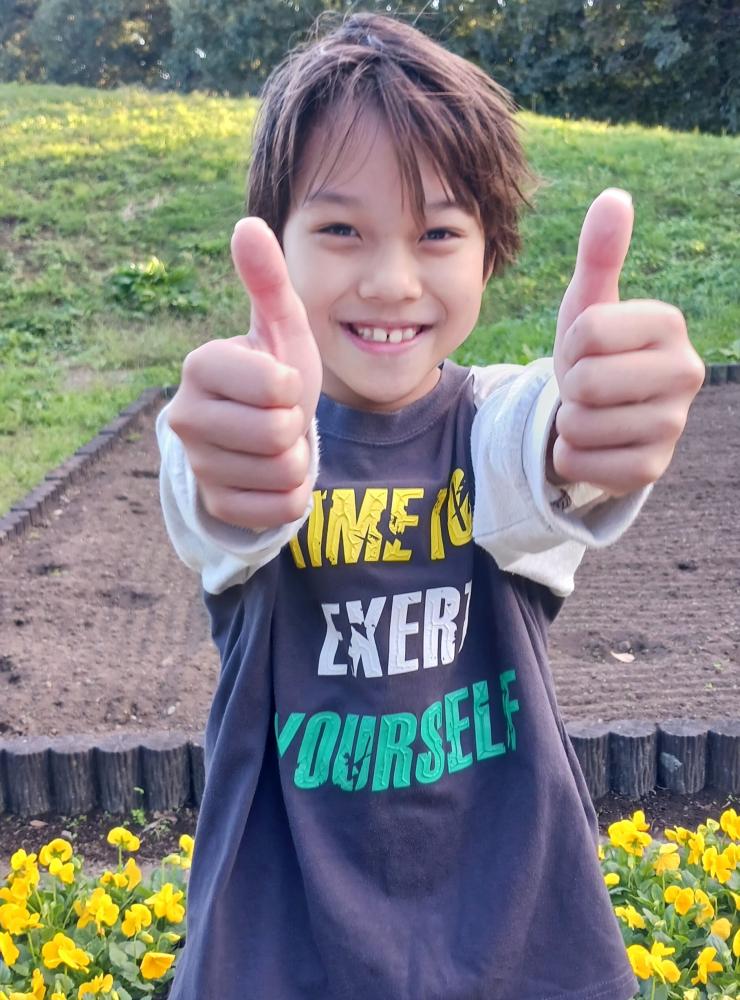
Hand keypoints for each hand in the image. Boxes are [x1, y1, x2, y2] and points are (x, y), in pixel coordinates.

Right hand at [167, 217, 322, 528]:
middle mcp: (185, 416)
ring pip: (283, 472)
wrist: (263, 436)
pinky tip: (271, 476)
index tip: (279, 384)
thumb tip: (247, 223)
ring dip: (295, 460)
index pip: (273, 387)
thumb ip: (267, 280)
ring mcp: (197, 466)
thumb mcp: (281, 326)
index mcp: (200, 366)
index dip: (292, 388)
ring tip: (275, 444)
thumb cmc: (274, 375)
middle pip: (278, 434)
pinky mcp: (215, 505)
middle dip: (295, 427)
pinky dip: (291, 495)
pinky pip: (281, 508)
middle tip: (279, 417)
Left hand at [550, 188, 704, 495]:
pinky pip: (579, 462)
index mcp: (669, 323)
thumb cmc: (595, 352)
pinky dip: (570, 456)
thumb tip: (614, 197)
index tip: (588, 348)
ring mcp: (673, 425)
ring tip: (593, 413)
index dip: (571, 342)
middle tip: (590, 385)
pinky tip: (594, 444)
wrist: (602, 413)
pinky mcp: (651, 468)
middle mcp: (686, 372)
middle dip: (571, 385)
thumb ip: (599, 254)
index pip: (587, 331)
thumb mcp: (589, 303)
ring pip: (579, 425)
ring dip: (569, 422)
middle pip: (585, 381)